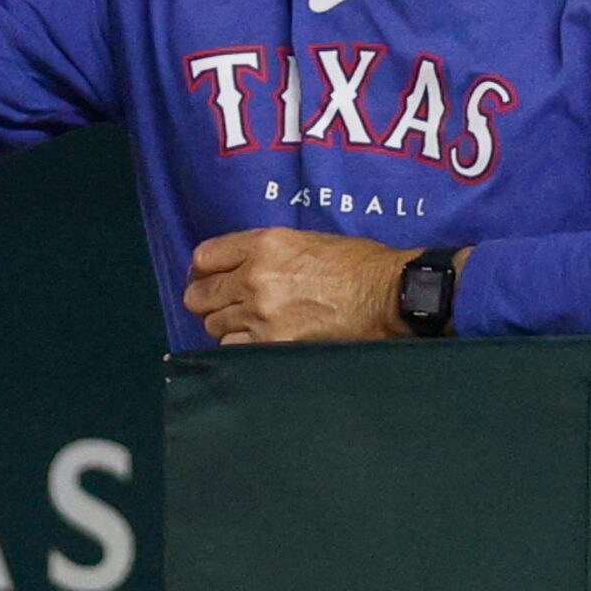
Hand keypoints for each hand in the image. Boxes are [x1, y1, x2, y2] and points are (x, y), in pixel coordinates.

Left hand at [182, 230, 412, 344]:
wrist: (390, 295)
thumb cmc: (357, 264)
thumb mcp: (304, 241)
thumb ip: (263, 253)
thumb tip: (235, 268)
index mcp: (263, 244)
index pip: (204, 257)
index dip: (202, 270)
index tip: (207, 278)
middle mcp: (255, 277)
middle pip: (200, 295)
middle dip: (207, 300)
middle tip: (219, 306)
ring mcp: (262, 313)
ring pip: (214, 326)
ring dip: (225, 326)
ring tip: (246, 326)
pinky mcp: (276, 344)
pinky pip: (236, 350)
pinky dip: (241, 348)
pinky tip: (257, 343)